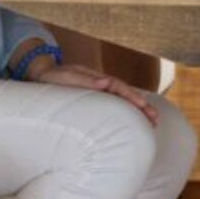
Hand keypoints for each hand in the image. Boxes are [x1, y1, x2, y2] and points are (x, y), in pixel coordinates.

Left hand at [33, 61, 159, 123]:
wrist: (44, 76)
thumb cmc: (54, 78)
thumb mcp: (67, 77)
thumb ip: (84, 80)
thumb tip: (106, 81)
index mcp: (96, 78)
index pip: (119, 87)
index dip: (131, 96)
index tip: (143, 106)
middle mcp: (101, 84)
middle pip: (126, 94)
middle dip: (142, 105)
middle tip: (155, 119)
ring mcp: (100, 91)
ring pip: (123, 101)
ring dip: (138, 110)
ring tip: (152, 122)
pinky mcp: (97, 99)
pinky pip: (115, 105)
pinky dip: (127, 112)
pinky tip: (135, 121)